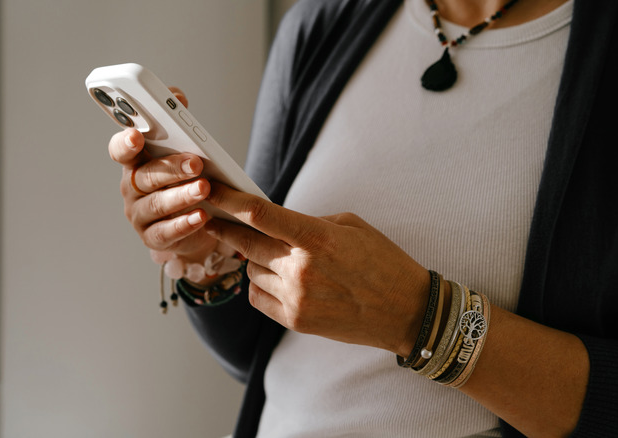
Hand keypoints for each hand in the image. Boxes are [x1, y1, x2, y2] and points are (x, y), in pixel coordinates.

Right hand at [107, 87, 216, 261]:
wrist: (197, 219)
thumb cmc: (184, 177)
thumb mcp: (182, 148)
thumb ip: (176, 120)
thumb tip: (177, 96)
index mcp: (135, 160)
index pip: (120, 149)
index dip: (125, 142)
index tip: (135, 135)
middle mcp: (131, 187)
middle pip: (145, 176)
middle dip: (171, 168)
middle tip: (196, 162)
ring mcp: (139, 214)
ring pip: (157, 204)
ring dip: (181, 195)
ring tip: (204, 188)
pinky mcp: (153, 237)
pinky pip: (166, 232)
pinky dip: (184, 224)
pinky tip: (202, 216)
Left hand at [204, 183, 431, 355]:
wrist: (406, 310)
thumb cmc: (383, 262)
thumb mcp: (351, 226)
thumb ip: (309, 222)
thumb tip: (275, 223)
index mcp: (317, 238)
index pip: (260, 214)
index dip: (230, 200)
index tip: (211, 191)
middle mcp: (302, 268)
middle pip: (246, 243)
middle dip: (226, 229)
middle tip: (212, 219)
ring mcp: (297, 298)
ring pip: (251, 271)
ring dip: (256, 260)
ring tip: (277, 257)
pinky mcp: (296, 320)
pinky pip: (257, 297)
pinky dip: (259, 285)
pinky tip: (277, 279)